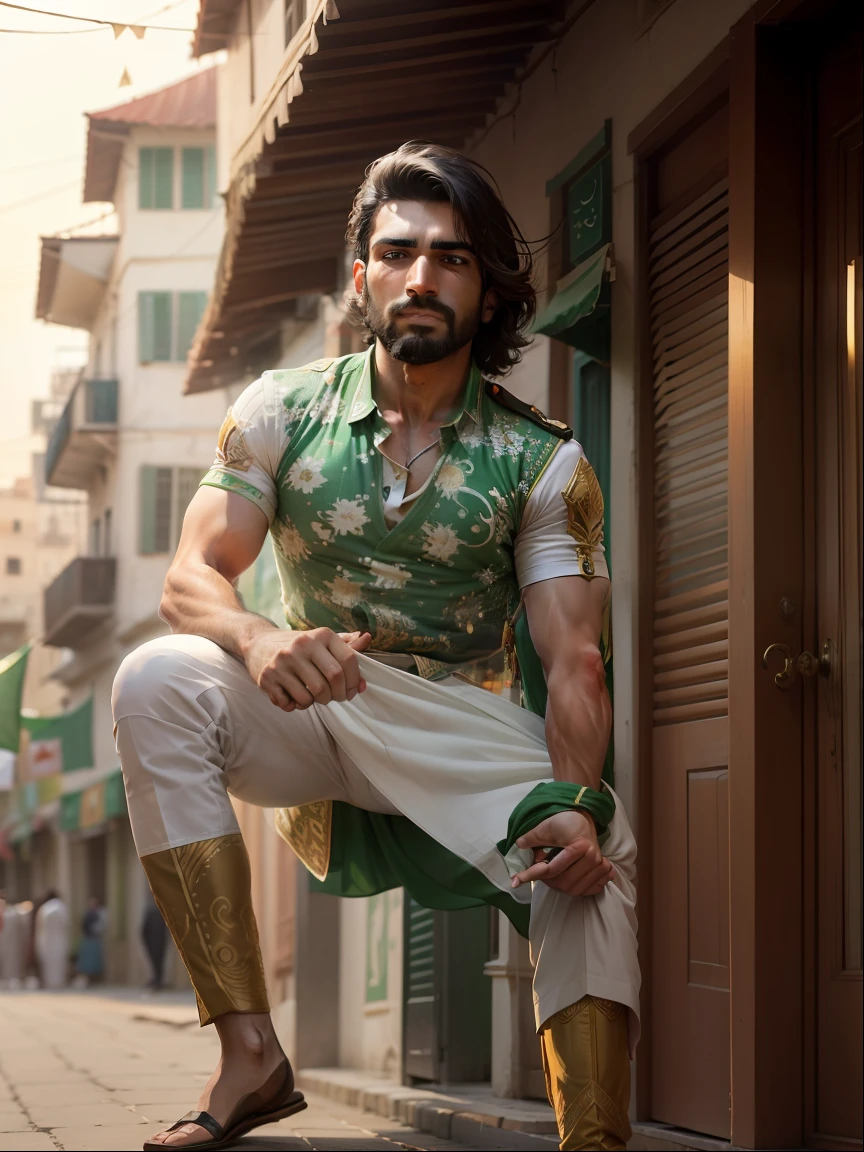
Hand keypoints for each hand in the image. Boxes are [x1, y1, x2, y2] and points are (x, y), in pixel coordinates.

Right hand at [245, 628, 371, 711]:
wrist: (258, 643)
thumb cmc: (297, 646)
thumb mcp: (321, 640)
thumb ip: (345, 644)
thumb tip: (367, 638)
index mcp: (320, 635)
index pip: (348, 661)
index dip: (354, 681)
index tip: (352, 690)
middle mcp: (301, 645)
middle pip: (333, 680)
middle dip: (337, 695)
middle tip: (333, 697)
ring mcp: (282, 661)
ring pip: (312, 696)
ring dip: (316, 702)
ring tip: (311, 695)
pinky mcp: (267, 677)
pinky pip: (291, 703)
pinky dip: (296, 706)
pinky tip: (293, 695)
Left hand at [510, 810, 612, 896]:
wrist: (583, 819)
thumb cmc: (565, 822)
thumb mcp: (546, 826)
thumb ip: (532, 837)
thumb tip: (518, 845)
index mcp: (580, 846)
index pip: (552, 869)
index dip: (532, 874)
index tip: (516, 880)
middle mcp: (593, 858)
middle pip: (564, 882)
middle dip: (547, 882)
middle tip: (536, 875)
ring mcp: (600, 866)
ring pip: (575, 889)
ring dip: (559, 886)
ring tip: (550, 877)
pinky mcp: (604, 871)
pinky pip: (589, 890)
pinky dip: (576, 889)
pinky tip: (565, 882)